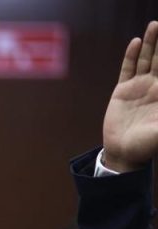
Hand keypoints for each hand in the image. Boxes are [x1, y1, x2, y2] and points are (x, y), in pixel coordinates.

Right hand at [102, 20, 157, 171]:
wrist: (123, 153)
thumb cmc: (147, 145)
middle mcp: (155, 87)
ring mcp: (139, 88)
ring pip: (146, 60)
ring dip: (151, 43)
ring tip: (155, 26)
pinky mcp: (122, 91)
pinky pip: (127, 69)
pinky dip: (131, 56)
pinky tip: (136, 42)